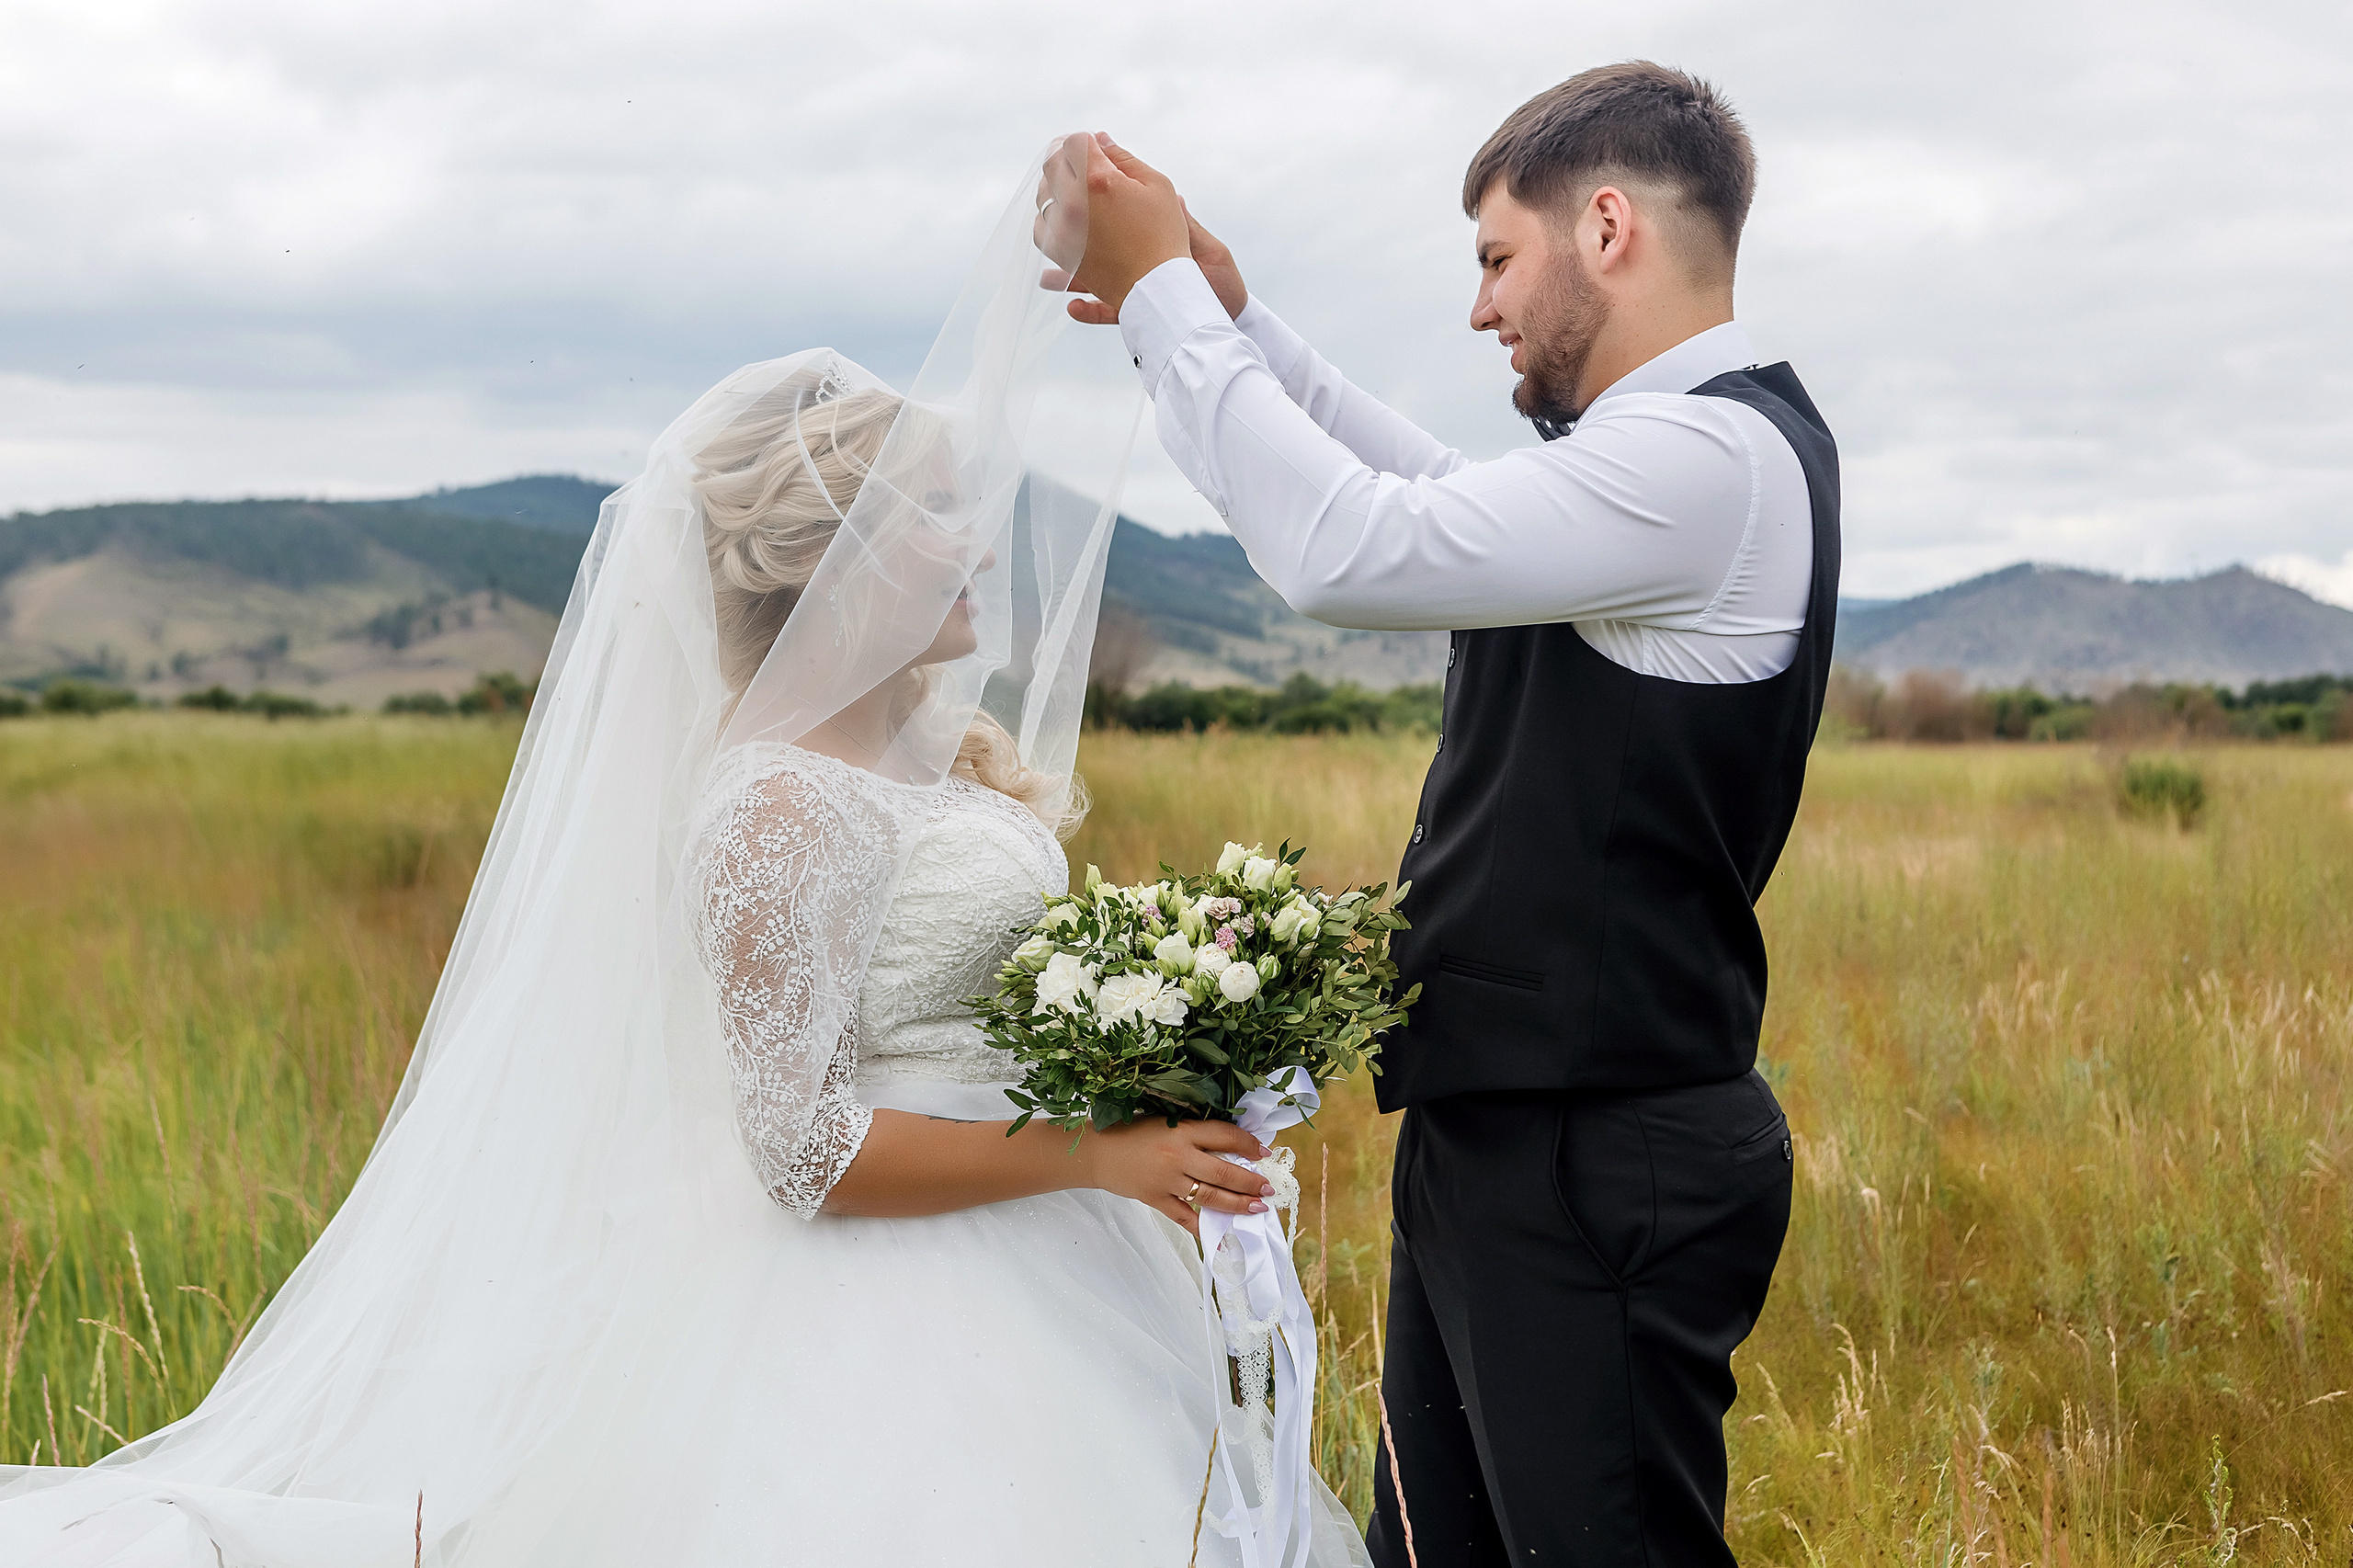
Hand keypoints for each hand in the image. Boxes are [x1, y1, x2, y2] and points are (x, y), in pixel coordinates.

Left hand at [1035, 133, 1189, 320]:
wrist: (1159, 287)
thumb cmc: (1164, 235)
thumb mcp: (1156, 186)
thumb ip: (1123, 158)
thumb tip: (1100, 140)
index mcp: (1098, 180)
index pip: (1074, 142)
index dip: (1085, 141)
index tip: (1094, 149)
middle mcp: (1074, 203)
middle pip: (1052, 165)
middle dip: (1067, 159)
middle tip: (1084, 165)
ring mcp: (1063, 230)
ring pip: (1043, 195)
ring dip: (1057, 187)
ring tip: (1078, 192)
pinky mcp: (1061, 254)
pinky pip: (1040, 228)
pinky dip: (1050, 218)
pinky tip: (1067, 218)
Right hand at [1065, 207, 1247, 327]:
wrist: (1230, 324)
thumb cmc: (1224, 282)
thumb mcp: (1206, 247)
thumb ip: (1184, 221)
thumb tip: (1173, 192)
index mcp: (1153, 241)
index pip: (1122, 216)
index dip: (1100, 204)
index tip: (1076, 191)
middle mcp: (1139, 262)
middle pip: (1098, 247)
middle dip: (1071, 240)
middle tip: (1047, 230)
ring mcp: (1136, 288)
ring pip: (1095, 279)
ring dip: (1069, 278)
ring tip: (1047, 279)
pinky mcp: (1137, 314)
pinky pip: (1106, 312)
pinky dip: (1089, 311)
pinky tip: (1072, 308)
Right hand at [1084, 1117, 1274, 1233]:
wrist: (1095, 1152)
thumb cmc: (1131, 1132)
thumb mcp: (1165, 1122)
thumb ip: (1193, 1133)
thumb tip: (1229, 1146)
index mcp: (1182, 1131)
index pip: (1225, 1137)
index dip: (1249, 1145)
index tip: (1264, 1153)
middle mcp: (1178, 1156)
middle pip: (1225, 1172)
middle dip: (1251, 1182)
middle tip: (1268, 1189)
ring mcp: (1167, 1182)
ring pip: (1211, 1197)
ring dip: (1237, 1204)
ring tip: (1256, 1208)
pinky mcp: (1156, 1200)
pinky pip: (1184, 1218)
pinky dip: (1202, 1228)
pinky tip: (1219, 1236)